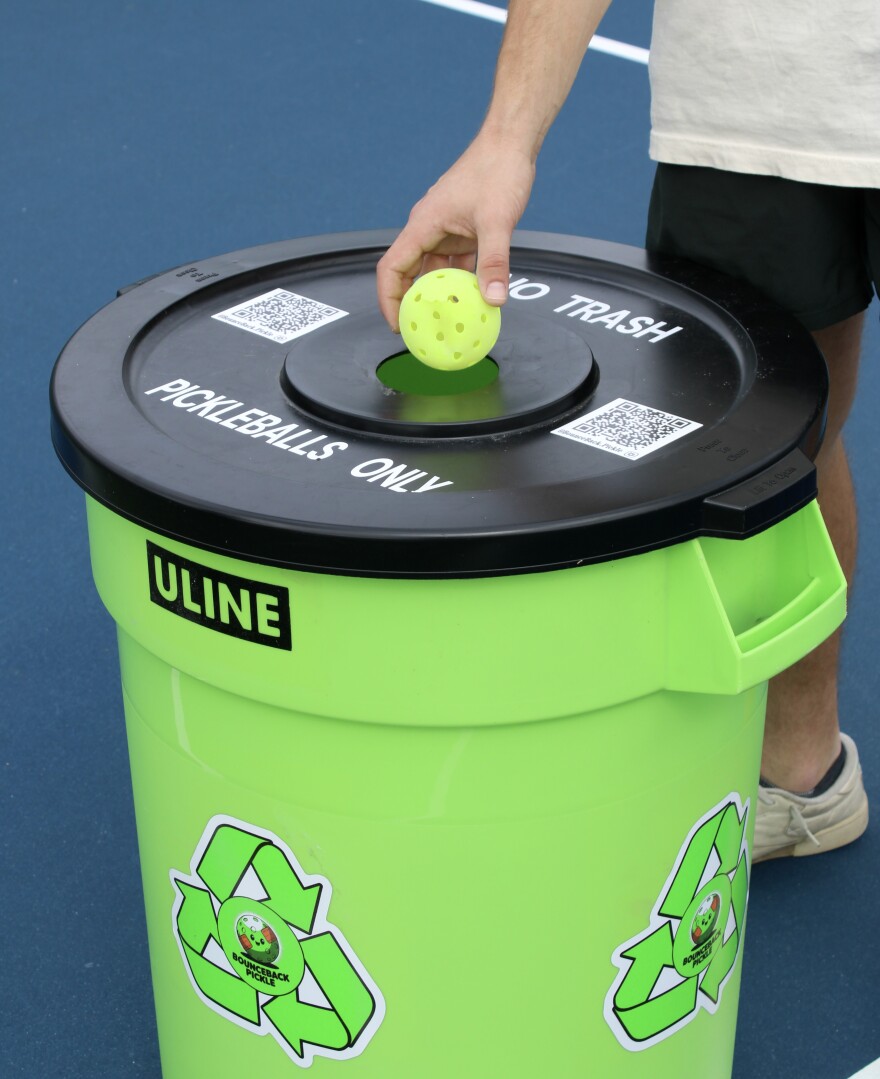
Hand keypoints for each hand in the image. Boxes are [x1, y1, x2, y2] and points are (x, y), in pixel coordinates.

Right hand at [376, 133, 535, 331]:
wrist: (511, 143)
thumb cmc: (497, 170)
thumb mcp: (497, 221)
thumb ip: (494, 263)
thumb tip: (494, 300)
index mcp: (423, 225)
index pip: (392, 269)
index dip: (388, 300)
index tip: (397, 326)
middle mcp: (428, 229)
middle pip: (408, 274)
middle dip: (410, 304)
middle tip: (420, 332)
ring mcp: (445, 231)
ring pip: (434, 272)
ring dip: (440, 296)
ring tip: (447, 322)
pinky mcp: (462, 232)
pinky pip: (455, 265)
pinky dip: (461, 284)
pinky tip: (473, 301)